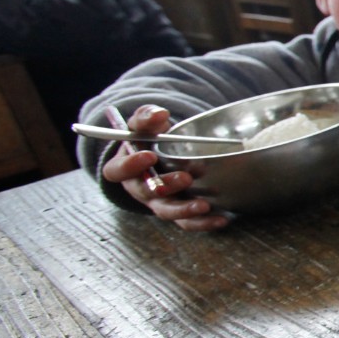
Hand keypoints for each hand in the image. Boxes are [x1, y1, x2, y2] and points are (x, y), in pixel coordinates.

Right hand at [100, 106, 229, 231]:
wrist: (164, 153)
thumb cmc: (150, 138)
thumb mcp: (146, 124)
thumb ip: (147, 117)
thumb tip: (159, 114)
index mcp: (125, 167)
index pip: (117, 170)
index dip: (131, 165)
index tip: (149, 155)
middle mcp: (140, 188)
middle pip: (146, 193)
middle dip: (165, 187)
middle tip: (185, 178)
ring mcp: (159, 202)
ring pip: (167, 212)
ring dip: (185, 210)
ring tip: (204, 205)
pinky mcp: (177, 212)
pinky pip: (187, 223)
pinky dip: (204, 223)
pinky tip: (221, 220)